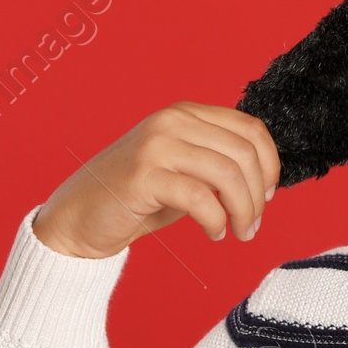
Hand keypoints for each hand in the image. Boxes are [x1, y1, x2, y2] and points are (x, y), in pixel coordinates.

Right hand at [32, 102, 280, 259]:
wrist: (77, 218)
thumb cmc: (137, 198)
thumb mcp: (185, 169)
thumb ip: (218, 162)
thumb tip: (266, 178)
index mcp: (186, 113)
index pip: (250, 128)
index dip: (270, 164)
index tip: (268, 195)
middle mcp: (172, 121)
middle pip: (243, 152)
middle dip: (258, 194)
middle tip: (253, 224)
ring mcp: (156, 145)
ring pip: (227, 173)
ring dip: (243, 210)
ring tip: (240, 232)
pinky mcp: (143, 176)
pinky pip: (200, 198)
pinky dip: (216, 220)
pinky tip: (215, 234)